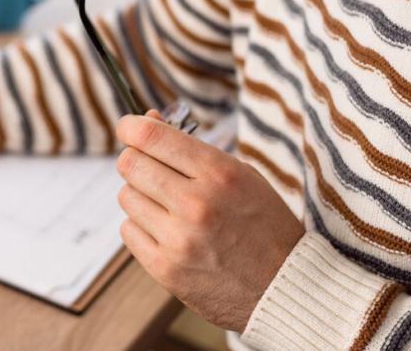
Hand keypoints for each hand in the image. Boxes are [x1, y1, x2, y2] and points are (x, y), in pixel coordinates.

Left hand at [115, 111, 302, 331]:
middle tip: (150, 167)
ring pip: (126, 196)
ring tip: (167, 205)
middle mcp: (196, 204)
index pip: (151, 137)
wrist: (284, 287)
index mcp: (219, 173)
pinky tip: (166, 229)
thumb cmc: (263, 223)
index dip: (130, 126)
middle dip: (135, 159)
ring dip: (140, 195)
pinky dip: (141, 226)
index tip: (128, 128)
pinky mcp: (166, 269)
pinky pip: (128, 231)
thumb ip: (192, 149)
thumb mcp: (240, 174)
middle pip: (130, 164)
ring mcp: (179, 239)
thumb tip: (145, 122)